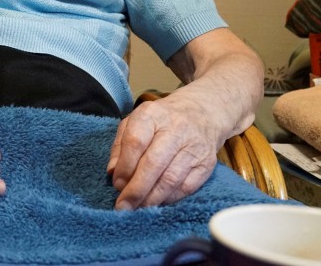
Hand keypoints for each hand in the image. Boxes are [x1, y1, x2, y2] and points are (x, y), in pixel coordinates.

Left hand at [106, 94, 218, 209]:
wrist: (201, 113)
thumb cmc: (160, 120)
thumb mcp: (134, 122)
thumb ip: (120, 146)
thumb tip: (113, 173)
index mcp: (151, 115)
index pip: (135, 142)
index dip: (124, 167)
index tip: (117, 185)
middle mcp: (175, 129)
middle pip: (154, 163)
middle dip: (136, 189)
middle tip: (124, 206)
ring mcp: (194, 147)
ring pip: (171, 179)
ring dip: (152, 198)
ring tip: (138, 208)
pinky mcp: (207, 164)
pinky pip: (187, 187)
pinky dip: (169, 198)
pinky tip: (157, 202)